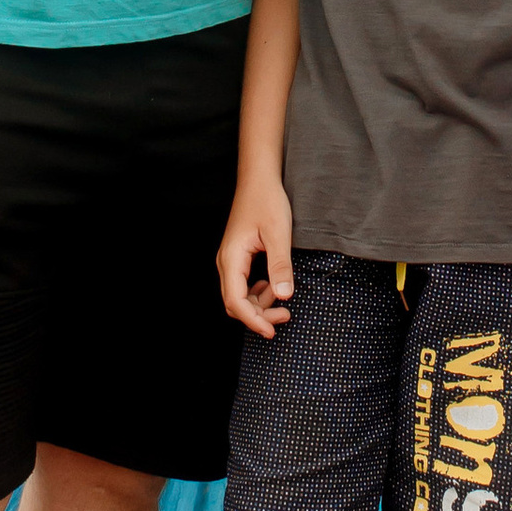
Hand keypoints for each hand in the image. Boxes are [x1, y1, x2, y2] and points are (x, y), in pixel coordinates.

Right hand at [218, 178, 295, 333]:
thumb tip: (283, 296)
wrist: (259, 179)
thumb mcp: (279, 233)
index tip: (272, 331)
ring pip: (238, 296)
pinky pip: (243, 285)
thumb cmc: (267, 201)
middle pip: (234, 303)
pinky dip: (258, 293)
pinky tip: (273, 285)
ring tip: (283, 300)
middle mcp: (226, 262)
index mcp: (232, 258)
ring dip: (259, 305)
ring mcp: (230, 260)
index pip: (235, 301)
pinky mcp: (238, 258)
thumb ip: (280, 265)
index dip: (253, 320)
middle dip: (258, 316)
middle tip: (285, 316)